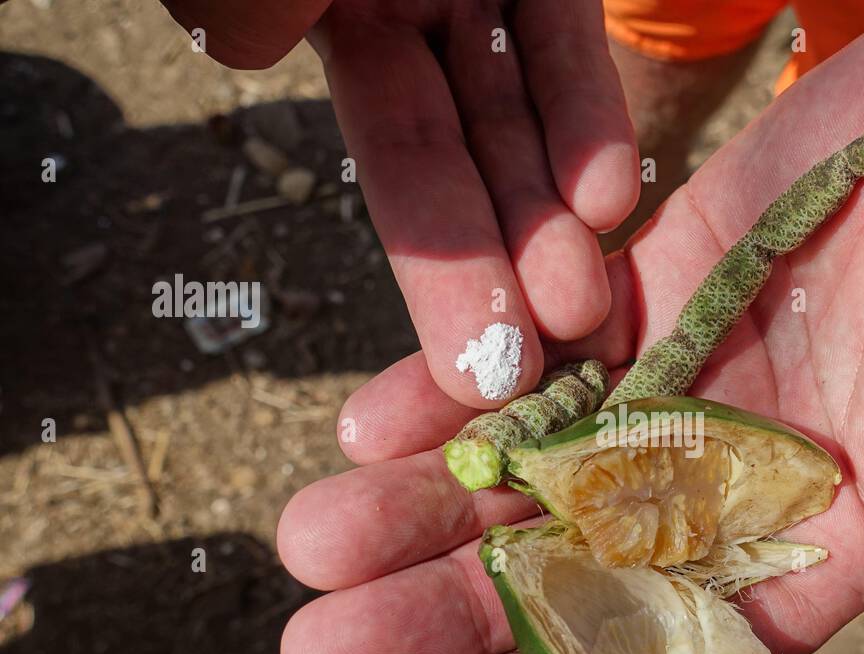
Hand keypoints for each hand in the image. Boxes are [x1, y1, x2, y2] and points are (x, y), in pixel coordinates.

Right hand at [164, 0, 639, 406]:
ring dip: (551, 220)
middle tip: (518, 386)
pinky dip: (586, 114)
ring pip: (521, 121)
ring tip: (579, 314)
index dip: (431, 264)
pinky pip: (564, 34)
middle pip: (464, 167)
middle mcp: (414, 17)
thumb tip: (232, 40)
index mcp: (342, 19)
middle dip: (492, 278)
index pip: (398, 156)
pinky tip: (609, 202)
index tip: (460, 376)